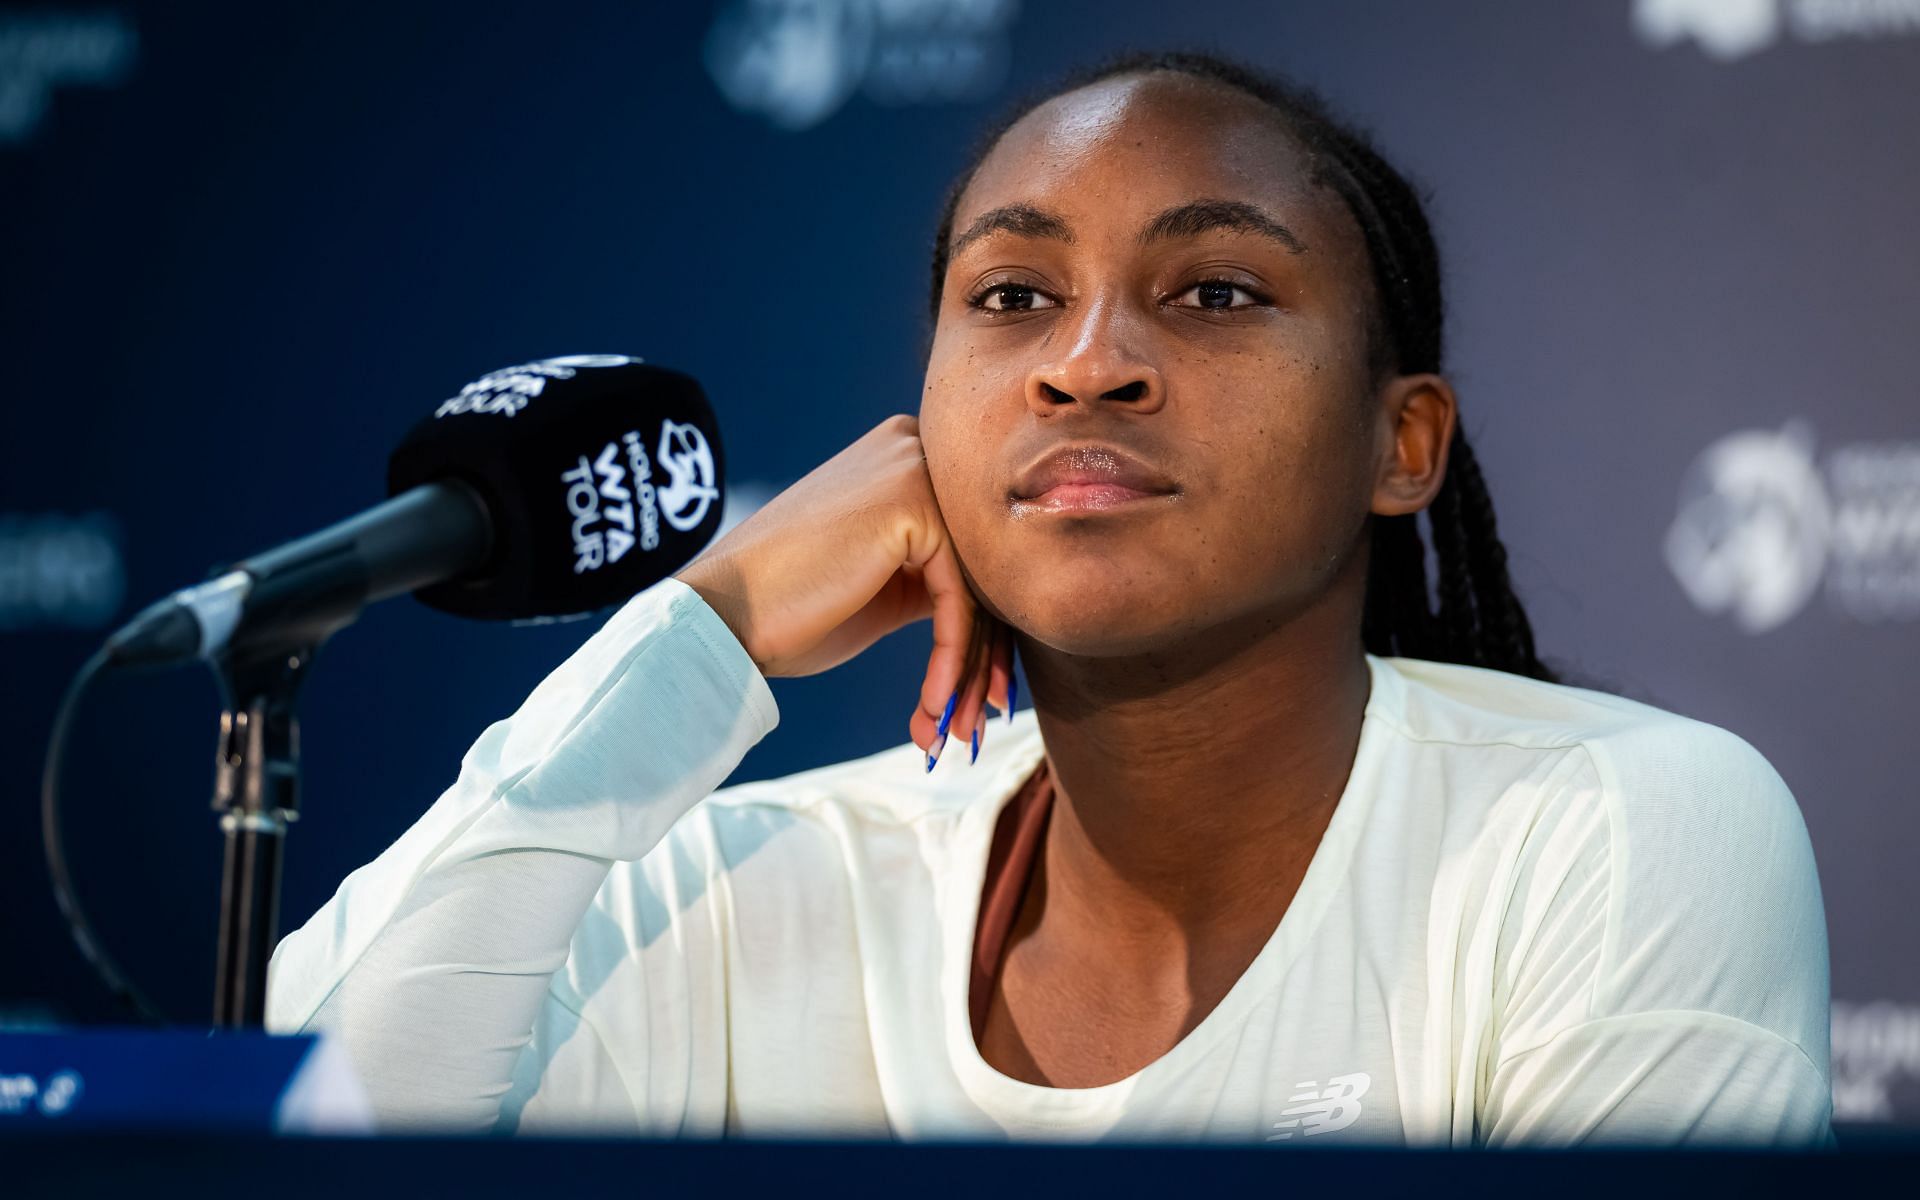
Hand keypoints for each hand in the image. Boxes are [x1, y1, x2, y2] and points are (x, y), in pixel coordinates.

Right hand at [674, 415, 1012, 763]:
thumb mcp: (882, 585)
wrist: (722, 616)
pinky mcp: (911, 506)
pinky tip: (931, 709)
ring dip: (967, 675)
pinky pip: (957, 599)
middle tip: (972, 728)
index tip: (983, 702)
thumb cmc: (790, 609)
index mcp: (908, 461)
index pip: (972, 556)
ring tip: (952, 733)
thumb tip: (1006, 622)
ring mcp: (914, 470)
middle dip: (981, 662)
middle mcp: (917, 448)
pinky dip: (950, 662)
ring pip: (976, 590)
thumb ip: (937, 578)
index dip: (982, 638)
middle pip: (981, 571)